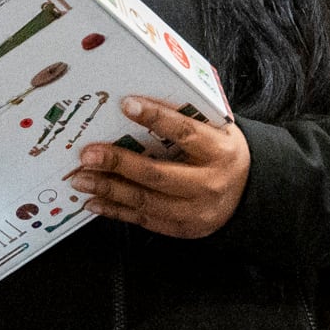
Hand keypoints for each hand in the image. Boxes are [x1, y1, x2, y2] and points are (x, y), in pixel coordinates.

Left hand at [71, 99, 249, 237]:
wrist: (248, 194)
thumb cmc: (222, 154)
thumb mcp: (218, 131)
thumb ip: (188, 118)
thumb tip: (140, 101)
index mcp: (219, 152)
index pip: (186, 132)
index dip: (156, 118)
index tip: (127, 105)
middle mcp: (208, 183)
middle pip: (157, 174)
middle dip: (118, 163)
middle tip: (89, 154)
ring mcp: (194, 211)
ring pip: (145, 201)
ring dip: (108, 189)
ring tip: (81, 178)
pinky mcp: (181, 229)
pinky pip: (142, 220)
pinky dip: (115, 211)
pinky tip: (93, 201)